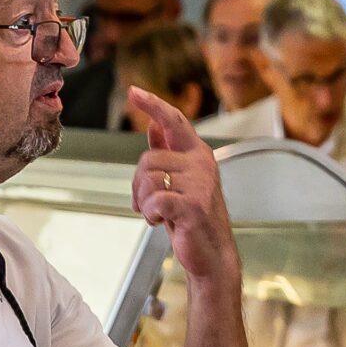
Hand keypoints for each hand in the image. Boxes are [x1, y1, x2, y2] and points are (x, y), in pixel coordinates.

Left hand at [127, 88, 238, 287]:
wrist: (212, 254)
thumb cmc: (193, 218)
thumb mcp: (178, 181)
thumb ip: (168, 153)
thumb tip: (153, 126)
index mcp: (197, 153)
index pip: (173, 121)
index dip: (152, 105)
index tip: (133, 92)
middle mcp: (201, 162)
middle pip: (148, 158)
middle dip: (138, 184)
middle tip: (147, 203)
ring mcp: (199, 183)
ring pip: (148, 179)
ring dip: (144, 202)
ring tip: (157, 214)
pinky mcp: (193, 205)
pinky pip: (155, 200)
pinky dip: (150, 214)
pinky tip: (161, 221)